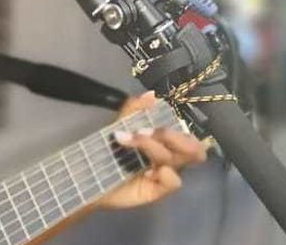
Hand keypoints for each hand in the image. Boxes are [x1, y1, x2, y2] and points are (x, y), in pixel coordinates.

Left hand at [93, 91, 208, 210]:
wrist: (91, 174)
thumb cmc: (108, 150)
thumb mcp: (119, 125)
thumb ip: (134, 109)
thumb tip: (152, 94)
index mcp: (166, 144)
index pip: (188, 137)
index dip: (174, 129)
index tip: (146, 123)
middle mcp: (169, 160)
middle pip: (195, 149)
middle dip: (171, 136)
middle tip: (142, 132)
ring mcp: (164, 176)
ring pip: (175, 159)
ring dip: (152, 146)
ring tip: (126, 140)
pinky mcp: (157, 191)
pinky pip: (174, 181)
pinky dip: (163, 173)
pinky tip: (146, 172)